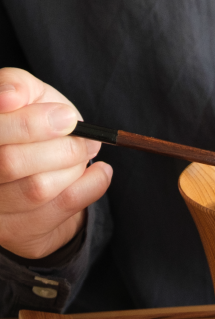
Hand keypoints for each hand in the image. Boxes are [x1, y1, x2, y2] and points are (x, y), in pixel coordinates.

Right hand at [0, 67, 112, 259]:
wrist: (44, 167)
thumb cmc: (31, 123)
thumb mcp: (26, 96)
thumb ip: (17, 86)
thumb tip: (10, 98)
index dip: (29, 125)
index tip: (67, 117)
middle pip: (11, 163)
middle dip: (59, 147)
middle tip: (85, 138)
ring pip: (38, 188)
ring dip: (74, 166)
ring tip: (87, 151)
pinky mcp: (21, 232)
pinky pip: (62, 208)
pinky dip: (91, 186)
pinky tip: (101, 172)